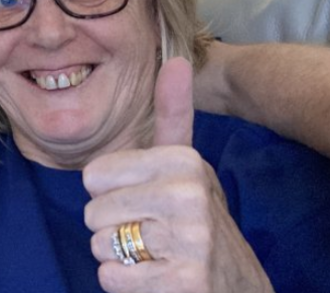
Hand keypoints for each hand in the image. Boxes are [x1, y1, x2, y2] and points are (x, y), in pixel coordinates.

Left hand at [83, 58, 271, 292]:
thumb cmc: (195, 220)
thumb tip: (176, 60)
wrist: (237, 285)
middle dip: (113, 228)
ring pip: (100, 244)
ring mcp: (190, 239)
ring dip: (119, 257)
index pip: (93, 175)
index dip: (110, 194)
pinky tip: (157, 278)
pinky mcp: (184, 280)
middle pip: (92, 211)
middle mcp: (189, 193)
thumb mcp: (186, 165)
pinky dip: (124, 284)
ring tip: (156, 254)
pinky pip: (110, 277)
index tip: (146, 199)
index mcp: (182, 161)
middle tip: (152, 233)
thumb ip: (173, 115)